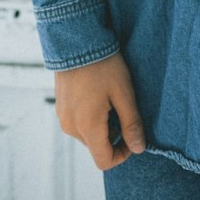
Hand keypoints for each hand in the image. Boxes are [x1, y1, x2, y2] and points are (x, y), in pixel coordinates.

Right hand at [54, 51, 146, 170]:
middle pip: (96, 147)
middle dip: (113, 135)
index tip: (132, 134)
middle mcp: (71, 127)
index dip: (122, 154)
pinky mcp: (60, 107)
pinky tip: (98, 93)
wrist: (76, 39)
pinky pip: (78, 122)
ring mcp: (63, 117)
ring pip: (87, 134)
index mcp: (87, 127)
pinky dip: (91, 116)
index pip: (104, 161)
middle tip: (123, 108)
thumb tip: (139, 148)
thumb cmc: (103, 65)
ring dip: (102, 125)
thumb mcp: (123, 93)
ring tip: (110, 97)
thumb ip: (131, 123)